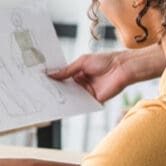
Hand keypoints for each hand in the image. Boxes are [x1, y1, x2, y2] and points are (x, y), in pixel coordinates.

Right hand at [49, 48, 164, 102]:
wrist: (123, 68)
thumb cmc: (105, 60)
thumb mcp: (82, 62)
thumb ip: (67, 70)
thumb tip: (51, 74)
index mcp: (79, 72)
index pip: (64, 77)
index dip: (54, 79)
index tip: (42, 81)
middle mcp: (82, 82)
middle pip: (66, 88)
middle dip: (56, 90)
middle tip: (42, 91)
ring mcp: (88, 92)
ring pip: (73, 97)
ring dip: (63, 98)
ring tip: (49, 99)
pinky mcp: (94, 100)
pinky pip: (82, 104)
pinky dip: (74, 105)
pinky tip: (64, 105)